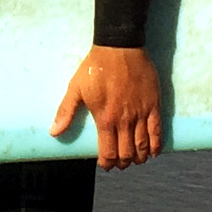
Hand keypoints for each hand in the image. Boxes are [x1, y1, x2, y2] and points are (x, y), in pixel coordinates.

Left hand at [51, 45, 163, 170]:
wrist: (120, 47)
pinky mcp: (153, 105)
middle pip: (126, 152)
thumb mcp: (76, 88)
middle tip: (120, 164)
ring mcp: (141, 113)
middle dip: (123, 163)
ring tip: (135, 160)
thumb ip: (66, 112)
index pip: (108, 151)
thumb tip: (54, 133)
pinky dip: (156, 145)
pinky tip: (153, 152)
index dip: (107, 163)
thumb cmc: (95, 67)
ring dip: (138, 157)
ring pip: (142, 145)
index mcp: (105, 118)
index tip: (106, 165)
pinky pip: (157, 130)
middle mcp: (124, 120)